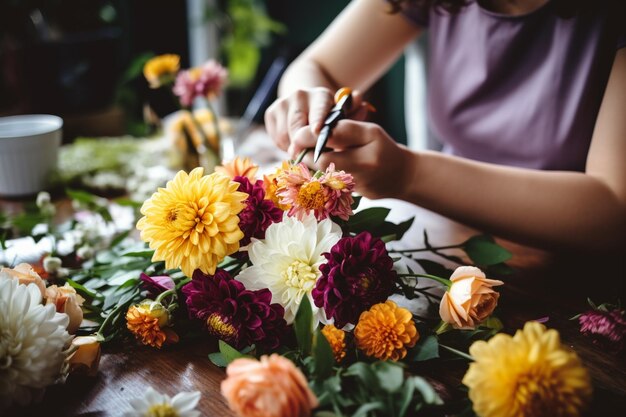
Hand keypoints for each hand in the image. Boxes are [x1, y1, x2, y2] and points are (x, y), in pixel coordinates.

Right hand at [264, 87, 369, 156]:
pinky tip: (295, 142)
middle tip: (311, 158)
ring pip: (285, 135)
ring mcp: (282, 103)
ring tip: (306, 149)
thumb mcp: (342, 116)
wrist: (306, 103)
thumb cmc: (329, 116)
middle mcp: (299, 95)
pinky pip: (277, 138)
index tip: (317, 131)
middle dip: (304, 145)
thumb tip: (363, 104)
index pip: (319, 109)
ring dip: (295, 148)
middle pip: (297, 127)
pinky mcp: (270, 112)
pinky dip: (286, 145)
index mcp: (321, 96)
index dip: (318, 120)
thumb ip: (352, 114)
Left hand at [295, 119, 416, 199]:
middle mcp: (365, 163)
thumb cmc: (380, 147)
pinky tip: (313, 171)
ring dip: (307, 166)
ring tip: (302, 157)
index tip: (298, 135)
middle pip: (322, 159)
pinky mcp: (352, 197)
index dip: (307, 136)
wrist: (401, 176)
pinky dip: (315, 177)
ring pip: (321, 175)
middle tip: (295, 148)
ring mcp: (358, 183)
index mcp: (369, 139)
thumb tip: (309, 132)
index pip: (330, 135)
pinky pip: (325, 186)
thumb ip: (342, 130)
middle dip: (304, 153)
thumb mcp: (367, 131)